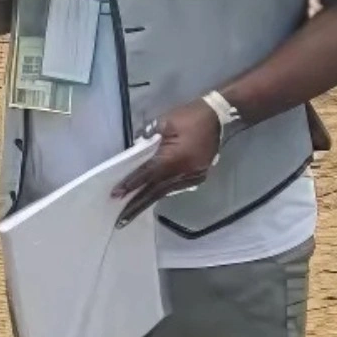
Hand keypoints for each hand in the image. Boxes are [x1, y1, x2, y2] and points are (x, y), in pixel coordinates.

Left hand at [115, 99, 224, 222]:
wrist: (219, 115)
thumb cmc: (191, 116)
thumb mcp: (165, 121)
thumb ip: (148, 137)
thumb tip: (136, 150)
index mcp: (173, 159)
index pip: (147, 175)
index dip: (131, 184)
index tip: (116, 195)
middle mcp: (183, 173)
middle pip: (155, 191)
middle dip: (136, 205)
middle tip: (120, 221)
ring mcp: (193, 177)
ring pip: (166, 192)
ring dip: (148, 200)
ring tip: (132, 211)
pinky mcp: (199, 176)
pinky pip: (177, 188)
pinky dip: (163, 192)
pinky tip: (152, 197)